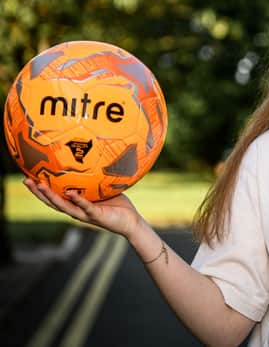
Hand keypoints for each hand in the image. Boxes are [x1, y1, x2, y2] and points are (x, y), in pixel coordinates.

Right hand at [23, 178, 142, 238]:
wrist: (132, 222)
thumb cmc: (118, 205)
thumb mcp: (104, 188)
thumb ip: (96, 178)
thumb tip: (94, 158)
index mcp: (77, 204)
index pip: (55, 196)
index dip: (41, 189)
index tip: (29, 176)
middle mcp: (77, 211)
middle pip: (52, 202)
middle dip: (38, 192)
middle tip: (26, 180)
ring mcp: (85, 214)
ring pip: (63, 206)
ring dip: (50, 196)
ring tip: (39, 185)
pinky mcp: (96, 216)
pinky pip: (85, 207)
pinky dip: (77, 200)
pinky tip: (70, 193)